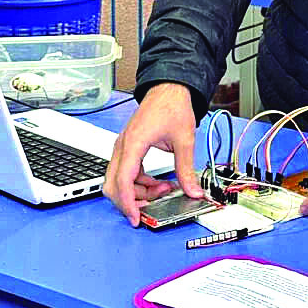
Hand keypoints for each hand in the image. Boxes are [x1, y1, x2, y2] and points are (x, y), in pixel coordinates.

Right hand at [103, 83, 203, 225]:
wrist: (169, 88)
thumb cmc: (172, 106)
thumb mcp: (184, 139)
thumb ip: (186, 169)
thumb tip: (193, 191)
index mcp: (134, 142)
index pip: (123, 180)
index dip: (128, 203)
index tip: (136, 218)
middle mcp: (123, 145)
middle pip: (114, 184)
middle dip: (131, 200)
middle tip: (152, 208)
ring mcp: (123, 146)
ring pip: (119, 181)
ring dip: (138, 192)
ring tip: (163, 189)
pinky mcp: (128, 147)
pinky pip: (126, 172)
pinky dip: (139, 183)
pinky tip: (158, 182)